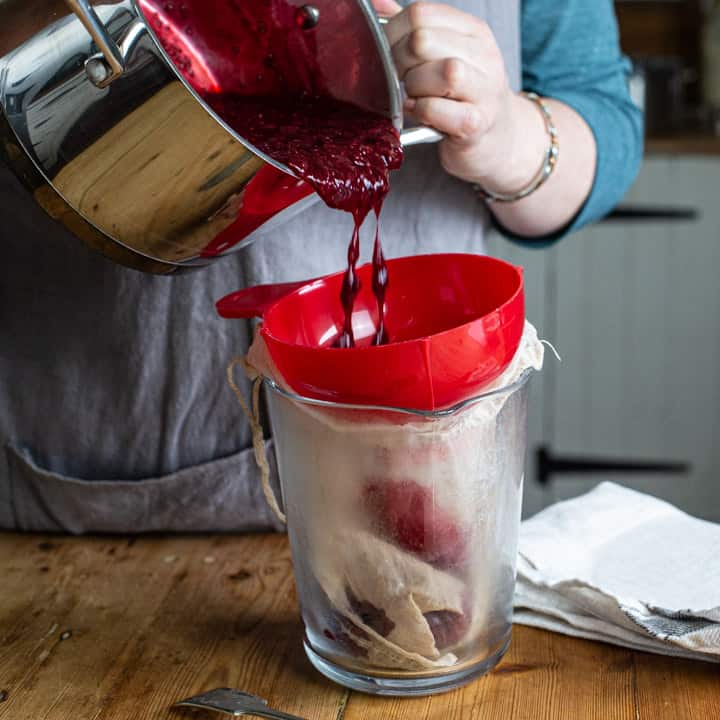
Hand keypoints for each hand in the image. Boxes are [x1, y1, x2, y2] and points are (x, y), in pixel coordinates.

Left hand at [372, 1, 542, 194]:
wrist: (498, 141)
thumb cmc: (460, 98)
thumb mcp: (442, 57)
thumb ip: (410, 30)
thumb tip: (374, 3)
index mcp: (472, 31)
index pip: (421, 13)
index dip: (392, 35)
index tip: (388, 56)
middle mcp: (484, 55)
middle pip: (424, 40)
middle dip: (399, 62)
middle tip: (400, 80)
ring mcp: (484, 90)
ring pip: (442, 71)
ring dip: (414, 87)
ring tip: (413, 96)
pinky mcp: (476, 124)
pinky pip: (437, 108)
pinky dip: (420, 111)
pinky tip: (418, 113)